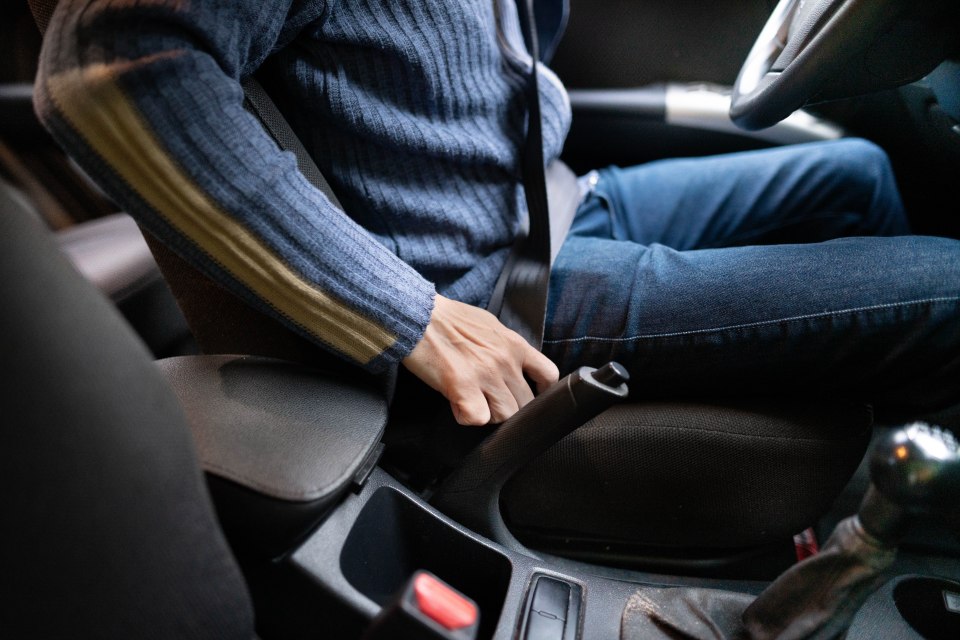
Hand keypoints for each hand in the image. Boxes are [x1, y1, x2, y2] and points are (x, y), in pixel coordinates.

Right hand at [402, 294, 559, 425]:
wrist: (418, 315)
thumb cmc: (449, 320)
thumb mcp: (490, 326)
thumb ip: (506, 347)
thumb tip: (517, 366)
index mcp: (514, 344)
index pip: (548, 376)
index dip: (540, 391)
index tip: (528, 394)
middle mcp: (504, 361)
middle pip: (524, 404)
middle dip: (507, 406)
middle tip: (488, 399)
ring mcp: (485, 374)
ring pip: (504, 416)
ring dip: (487, 413)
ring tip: (471, 400)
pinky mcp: (462, 386)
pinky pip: (477, 418)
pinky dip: (466, 416)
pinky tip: (457, 404)